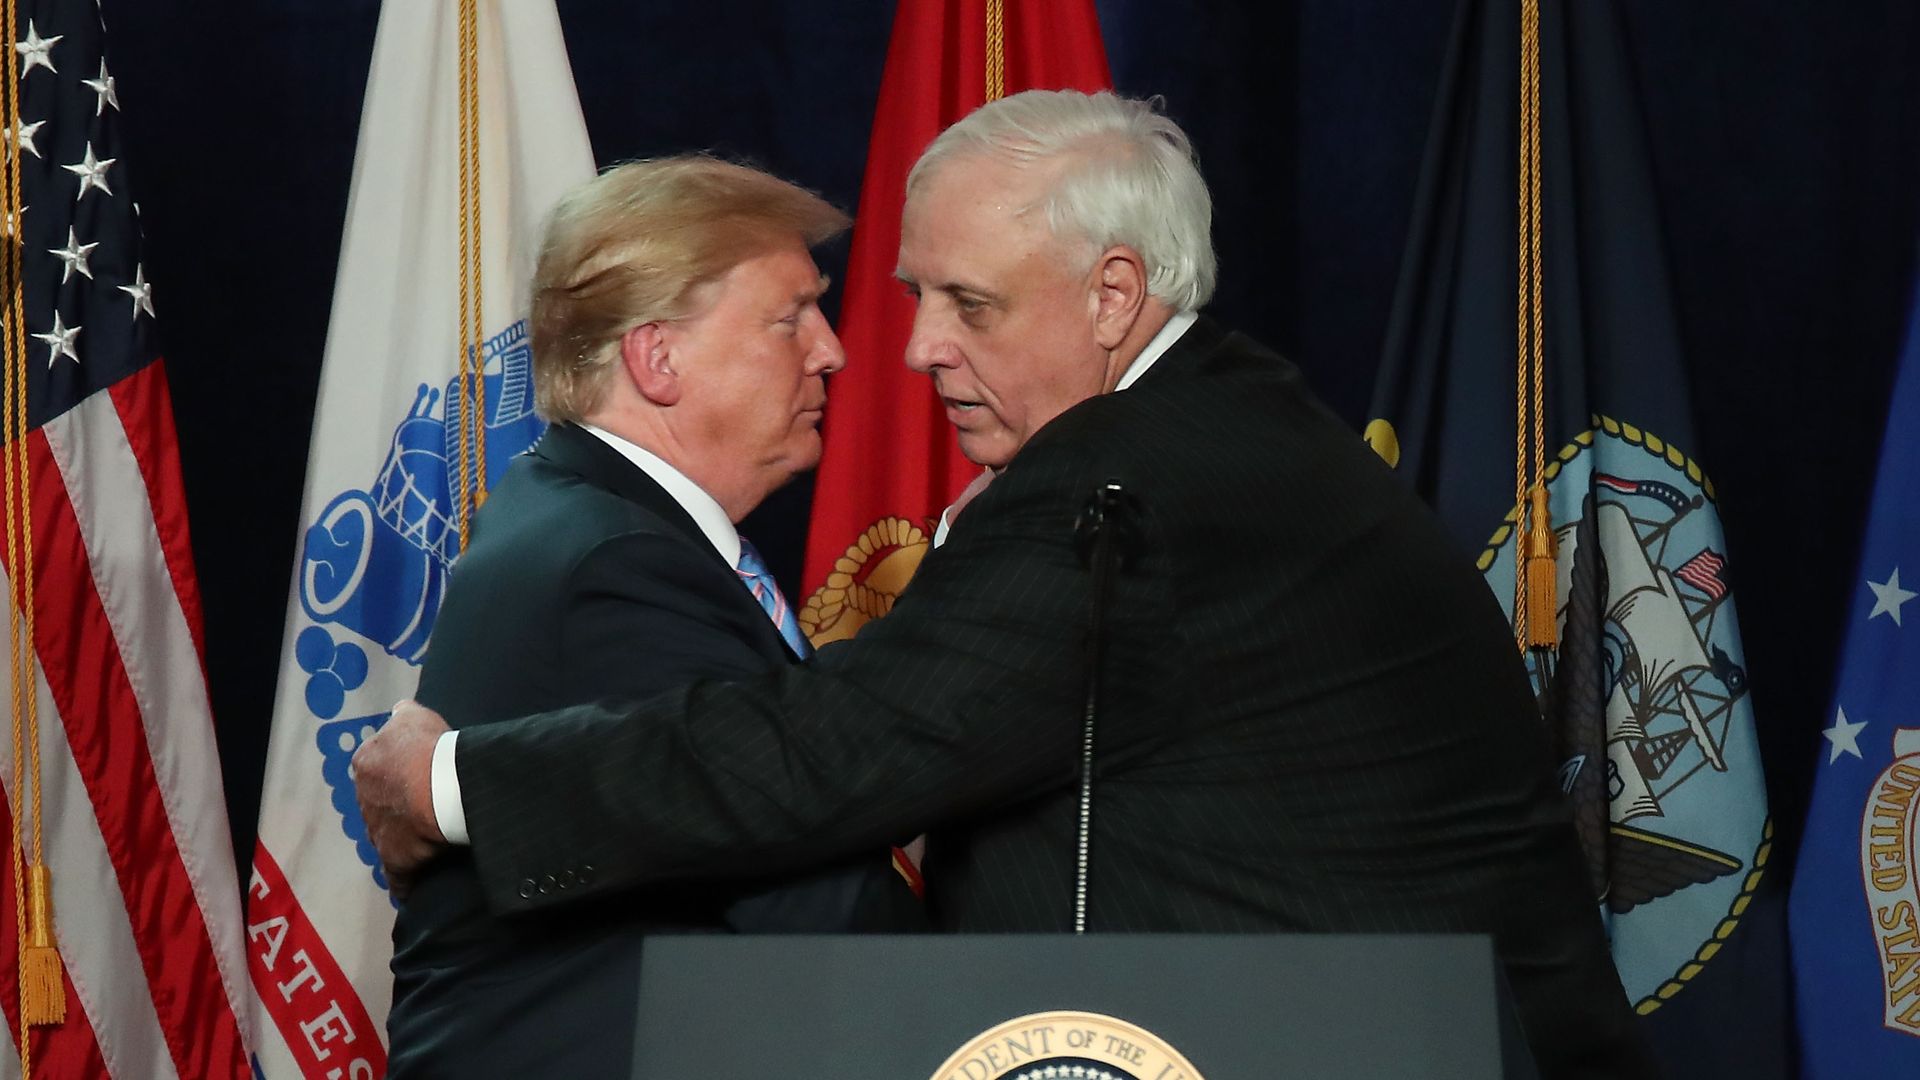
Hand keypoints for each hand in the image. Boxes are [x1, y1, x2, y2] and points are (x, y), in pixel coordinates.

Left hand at [350, 700, 449, 895]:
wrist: (440, 787)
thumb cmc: (428, 747)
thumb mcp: (415, 715)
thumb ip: (403, 714)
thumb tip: (397, 712)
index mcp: (365, 763)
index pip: (373, 766)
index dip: (394, 769)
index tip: (413, 772)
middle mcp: (363, 798)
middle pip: (378, 802)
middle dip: (394, 804)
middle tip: (422, 804)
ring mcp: (376, 831)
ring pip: (386, 835)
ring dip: (401, 837)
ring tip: (425, 839)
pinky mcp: (393, 859)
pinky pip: (398, 874)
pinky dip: (404, 880)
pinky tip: (414, 884)